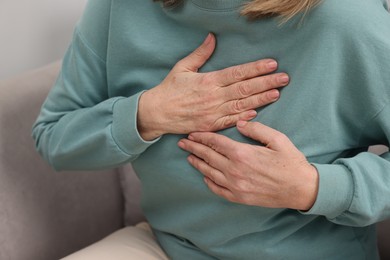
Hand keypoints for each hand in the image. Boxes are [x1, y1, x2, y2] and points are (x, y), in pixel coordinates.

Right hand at [138, 34, 288, 139]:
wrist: (157, 113)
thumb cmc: (169, 89)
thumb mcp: (182, 67)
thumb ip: (200, 54)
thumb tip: (212, 37)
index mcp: (208, 81)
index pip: (238, 73)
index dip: (256, 69)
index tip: (272, 64)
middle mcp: (214, 97)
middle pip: (245, 88)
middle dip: (266, 82)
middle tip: (284, 78)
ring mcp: (213, 112)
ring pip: (242, 104)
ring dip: (261, 99)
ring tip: (277, 93)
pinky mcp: (210, 125)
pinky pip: (230, 121)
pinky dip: (244, 117)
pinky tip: (257, 112)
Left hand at [177, 121, 318, 210]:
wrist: (301, 189)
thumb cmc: (291, 162)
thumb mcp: (277, 139)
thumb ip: (256, 129)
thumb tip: (239, 123)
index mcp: (242, 153)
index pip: (215, 142)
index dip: (202, 136)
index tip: (192, 133)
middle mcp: (234, 170)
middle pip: (208, 156)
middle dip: (193, 148)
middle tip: (182, 143)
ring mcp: (235, 186)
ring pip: (209, 172)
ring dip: (197, 163)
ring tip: (189, 157)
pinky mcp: (239, 197)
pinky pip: (218, 189)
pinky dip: (208, 181)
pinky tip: (204, 175)